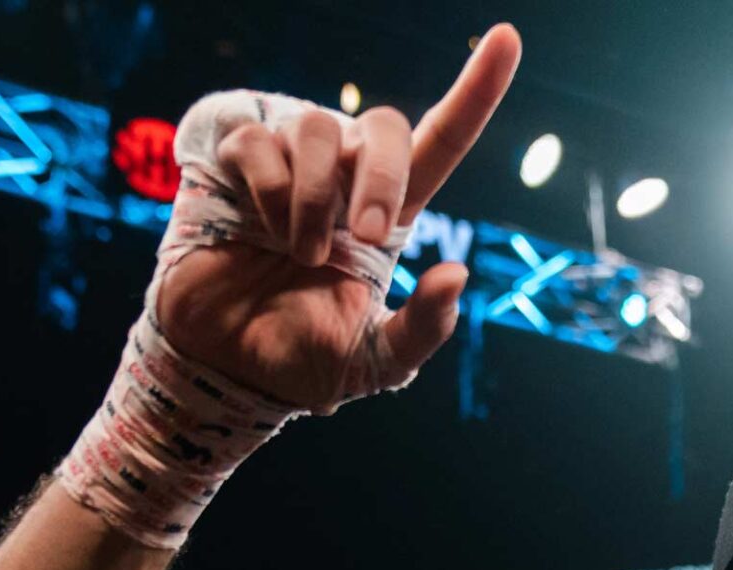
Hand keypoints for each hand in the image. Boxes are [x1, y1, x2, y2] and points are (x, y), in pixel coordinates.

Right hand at [152, 25, 520, 409]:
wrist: (225, 368)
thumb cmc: (302, 360)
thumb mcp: (375, 362)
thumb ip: (422, 330)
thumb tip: (457, 274)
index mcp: (389, 217)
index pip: (442, 141)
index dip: (476, 91)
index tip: (507, 39)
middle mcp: (345, 180)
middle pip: (383, 125)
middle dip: (382, 174)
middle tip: (366, 234)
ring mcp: (292, 168)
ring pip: (317, 129)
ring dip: (312, 199)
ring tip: (299, 251)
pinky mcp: (237, 165)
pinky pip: (261, 143)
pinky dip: (267, 190)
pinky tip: (260, 229)